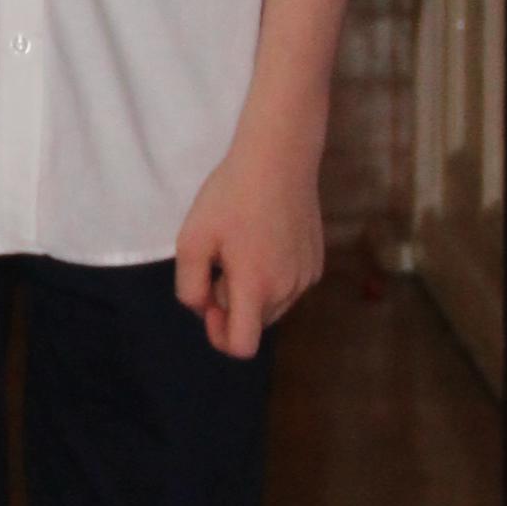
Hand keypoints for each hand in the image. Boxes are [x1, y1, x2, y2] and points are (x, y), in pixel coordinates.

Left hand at [173, 131, 325, 359]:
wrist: (278, 159)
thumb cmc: (230, 197)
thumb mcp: (192, 240)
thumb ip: (189, 287)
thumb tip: (204, 308)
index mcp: (256, 287)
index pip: (242, 346)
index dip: (220, 337)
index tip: (210, 306)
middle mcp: (287, 290)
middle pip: (254, 324)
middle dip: (232, 305)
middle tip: (220, 262)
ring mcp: (306, 277)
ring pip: (272, 306)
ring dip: (252, 291)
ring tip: (242, 248)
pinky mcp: (316, 263)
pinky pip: (288, 286)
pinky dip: (272, 276)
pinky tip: (264, 240)